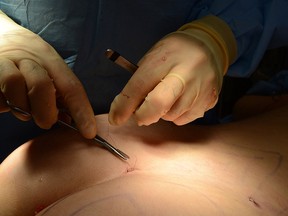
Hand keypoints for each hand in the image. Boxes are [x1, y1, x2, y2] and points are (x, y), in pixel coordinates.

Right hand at [0, 11, 95, 137]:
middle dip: (46, 111)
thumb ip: (58, 91)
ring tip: (23, 111)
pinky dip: (2, 104)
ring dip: (21, 106)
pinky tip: (6, 102)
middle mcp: (28, 57)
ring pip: (13, 84)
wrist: (0, 35)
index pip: (70, 86)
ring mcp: (4, 61)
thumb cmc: (29, 58)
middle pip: (41, 84)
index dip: (81, 111)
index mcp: (50, 59)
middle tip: (47, 122)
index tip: (89, 132)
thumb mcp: (48, 67)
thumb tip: (69, 119)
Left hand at [109, 32, 221, 125]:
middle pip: (159, 104)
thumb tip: (124, 110)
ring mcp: (201, 87)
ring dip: (162, 113)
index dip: (124, 105)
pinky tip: (180, 100)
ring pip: (171, 115)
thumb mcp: (153, 58)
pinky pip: (184, 118)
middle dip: (143, 116)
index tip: (116, 118)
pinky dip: (176, 114)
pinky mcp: (210, 99)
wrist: (210, 47)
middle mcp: (185, 72)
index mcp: (166, 58)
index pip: (140, 85)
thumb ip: (140, 82)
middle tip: (139, 116)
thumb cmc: (174, 54)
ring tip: (167, 97)